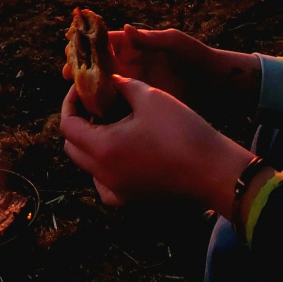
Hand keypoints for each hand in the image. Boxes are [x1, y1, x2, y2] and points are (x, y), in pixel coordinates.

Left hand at [60, 74, 252, 215]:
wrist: (214, 172)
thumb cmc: (182, 131)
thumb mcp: (150, 97)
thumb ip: (123, 86)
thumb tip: (111, 81)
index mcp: (103, 148)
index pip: (67, 126)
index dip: (71, 103)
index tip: (82, 89)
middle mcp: (103, 174)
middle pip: (72, 147)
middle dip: (78, 122)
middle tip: (95, 104)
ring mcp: (117, 191)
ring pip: (87, 166)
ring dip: (90, 144)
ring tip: (110, 124)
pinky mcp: (132, 200)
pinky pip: (104, 184)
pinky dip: (104, 168)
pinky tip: (121, 153)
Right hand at [63, 24, 260, 121]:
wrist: (217, 85)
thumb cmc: (197, 57)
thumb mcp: (176, 44)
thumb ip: (151, 38)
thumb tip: (125, 28)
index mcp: (135, 47)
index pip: (105, 45)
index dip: (87, 49)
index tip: (72, 57)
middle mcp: (130, 65)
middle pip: (99, 67)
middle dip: (82, 72)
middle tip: (68, 81)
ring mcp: (135, 85)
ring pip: (106, 88)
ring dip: (91, 93)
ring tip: (76, 101)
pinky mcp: (142, 104)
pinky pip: (119, 106)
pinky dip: (107, 111)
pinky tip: (96, 119)